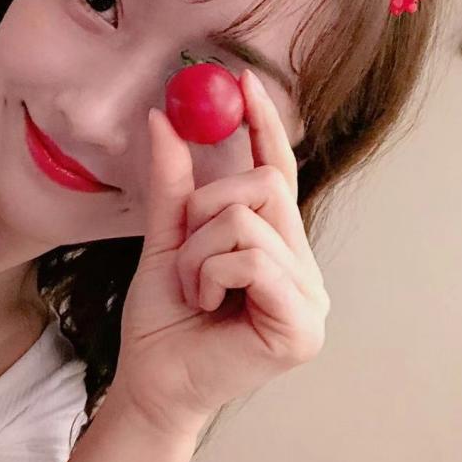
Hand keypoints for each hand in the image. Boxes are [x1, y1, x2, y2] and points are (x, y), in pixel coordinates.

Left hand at [110, 69, 330, 438]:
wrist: (151, 382)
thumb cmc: (163, 320)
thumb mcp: (165, 240)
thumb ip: (173, 184)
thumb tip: (163, 118)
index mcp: (278, 247)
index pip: (279, 173)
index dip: (264, 125)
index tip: (244, 78)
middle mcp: (303, 268)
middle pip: (264, 187)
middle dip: (204, 213)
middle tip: (186, 259)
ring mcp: (310, 298)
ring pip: (247, 220)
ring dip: (198, 253)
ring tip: (195, 291)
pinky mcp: (303, 325)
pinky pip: (250, 257)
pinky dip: (210, 273)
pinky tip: (208, 305)